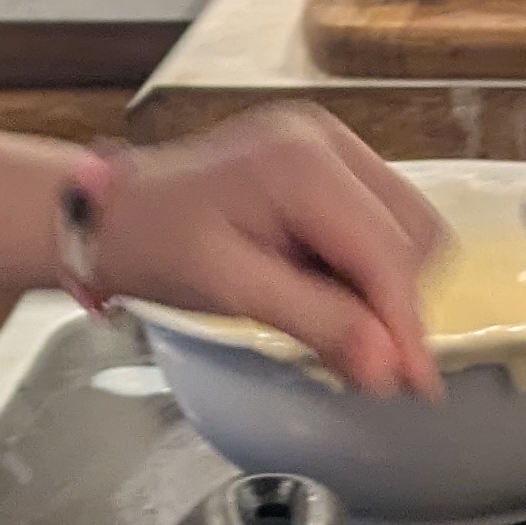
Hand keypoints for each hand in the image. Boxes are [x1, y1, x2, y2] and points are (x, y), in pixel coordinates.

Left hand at [93, 111, 443, 396]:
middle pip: (410, 235)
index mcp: (301, 163)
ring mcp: (326, 143)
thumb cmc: (153, 245)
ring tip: (318, 311)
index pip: (386, 252)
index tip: (414, 385)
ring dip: (379, 283)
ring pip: (404, 228)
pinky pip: (375, 219)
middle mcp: (325, 139)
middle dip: (391, 300)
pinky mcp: (322, 159)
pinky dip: (360, 264)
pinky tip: (314, 284)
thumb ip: (316, 322)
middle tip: (351, 352)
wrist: (111, 212)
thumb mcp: (230, 290)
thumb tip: (389, 367)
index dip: (404, 324)